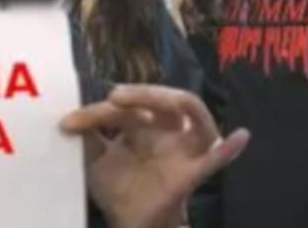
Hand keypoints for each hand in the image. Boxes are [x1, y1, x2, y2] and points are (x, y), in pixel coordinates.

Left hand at [60, 85, 248, 227]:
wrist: (129, 224)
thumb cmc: (118, 188)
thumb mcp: (95, 159)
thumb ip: (88, 137)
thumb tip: (68, 117)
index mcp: (146, 124)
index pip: (129, 106)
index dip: (99, 111)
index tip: (70, 123)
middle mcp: (168, 131)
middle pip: (166, 100)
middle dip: (144, 92)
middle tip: (115, 96)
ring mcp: (183, 150)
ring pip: (196, 116)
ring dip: (180, 102)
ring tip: (168, 99)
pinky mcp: (191, 174)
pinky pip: (214, 161)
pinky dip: (228, 150)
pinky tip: (240, 137)